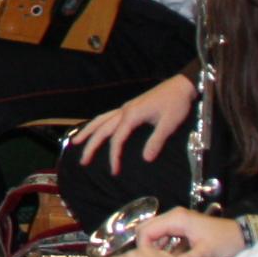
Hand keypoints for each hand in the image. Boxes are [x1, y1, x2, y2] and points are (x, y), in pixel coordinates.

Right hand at [68, 74, 196, 171]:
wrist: (181, 86)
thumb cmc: (176, 104)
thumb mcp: (169, 124)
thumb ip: (156, 141)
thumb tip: (146, 159)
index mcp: (132, 115)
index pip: (117, 139)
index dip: (114, 156)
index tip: (114, 170)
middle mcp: (124, 110)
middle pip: (102, 129)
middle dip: (91, 145)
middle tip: (83, 160)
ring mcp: (126, 107)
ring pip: (101, 120)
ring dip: (88, 131)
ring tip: (76, 141)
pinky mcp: (130, 107)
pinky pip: (108, 116)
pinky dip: (98, 123)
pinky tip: (96, 129)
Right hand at [136, 208, 244, 256]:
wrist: (243, 236)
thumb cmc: (225, 241)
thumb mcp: (205, 253)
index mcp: (176, 219)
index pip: (147, 231)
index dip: (144, 248)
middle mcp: (174, 217)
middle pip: (147, 230)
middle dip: (147, 248)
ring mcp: (178, 222)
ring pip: (155, 234)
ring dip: (155, 249)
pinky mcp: (182, 228)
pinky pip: (165, 237)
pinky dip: (163, 249)